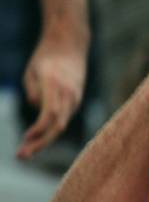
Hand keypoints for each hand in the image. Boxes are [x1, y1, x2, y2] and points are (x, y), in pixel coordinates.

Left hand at [17, 29, 87, 158]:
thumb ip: (33, 90)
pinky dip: (48, 130)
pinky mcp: (74, 101)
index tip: (25, 138)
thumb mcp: (32, 70)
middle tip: (21, 156)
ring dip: (43, 140)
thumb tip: (36, 107)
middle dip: (40, 143)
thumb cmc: (47, 56)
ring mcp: (74, 98)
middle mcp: (69, 95)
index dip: (39, 129)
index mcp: (56, 86)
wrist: (71, 45)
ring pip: (60, 125)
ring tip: (25, 151)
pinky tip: (33, 137)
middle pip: (57, 125)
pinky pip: (61, 119)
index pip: (50, 114)